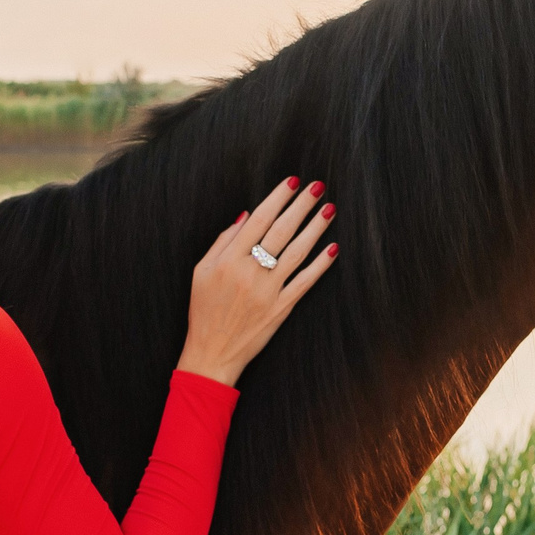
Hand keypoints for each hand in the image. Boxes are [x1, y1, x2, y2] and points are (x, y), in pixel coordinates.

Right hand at [176, 177, 338, 387]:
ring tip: (329, 209)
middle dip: (300, 206)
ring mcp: (268, 291)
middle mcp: (249, 273)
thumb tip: (247, 215)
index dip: (277, 198)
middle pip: (280, 232)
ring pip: (296, 253)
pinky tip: (332, 248)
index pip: (258, 221)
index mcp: (228, 260)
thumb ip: (223, 241)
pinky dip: (320, 265)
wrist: (212, 353)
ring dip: (315, 229)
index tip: (291, 182)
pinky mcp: (281, 308)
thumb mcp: (201, 271)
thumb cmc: (204, 310)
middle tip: (317, 187)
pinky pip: (304, 282)